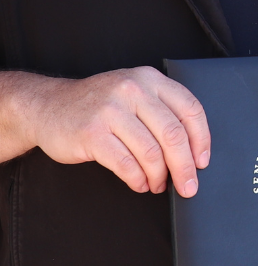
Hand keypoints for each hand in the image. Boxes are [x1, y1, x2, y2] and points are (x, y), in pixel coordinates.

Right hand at [0, 67, 209, 197]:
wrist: (48, 106)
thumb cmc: (99, 106)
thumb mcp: (134, 94)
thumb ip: (161, 112)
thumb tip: (191, 152)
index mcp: (150, 79)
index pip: (190, 110)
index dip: (201, 140)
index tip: (202, 162)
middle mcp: (133, 89)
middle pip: (173, 134)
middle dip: (184, 166)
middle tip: (188, 186)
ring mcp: (111, 110)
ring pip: (151, 152)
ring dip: (159, 176)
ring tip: (157, 185)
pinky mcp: (92, 133)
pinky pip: (125, 164)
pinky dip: (137, 179)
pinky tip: (139, 184)